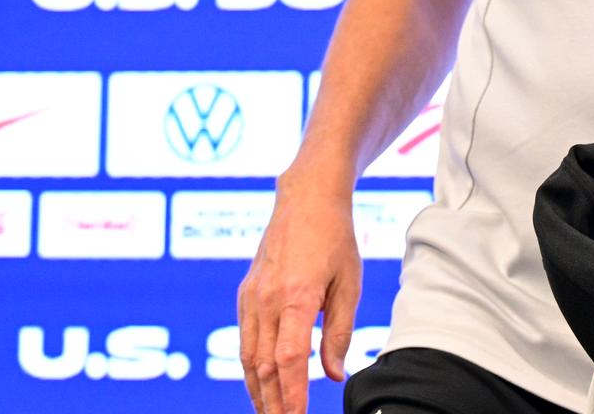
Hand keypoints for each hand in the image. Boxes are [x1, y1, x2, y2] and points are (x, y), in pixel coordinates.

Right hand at [237, 176, 361, 413]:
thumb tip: (333, 375)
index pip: (288, 359)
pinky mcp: (245, 295)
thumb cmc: (334, 239)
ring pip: (248, 357)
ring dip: (257, 391)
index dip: (292, 394)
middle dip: (272, 403)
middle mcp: (267, 300)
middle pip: (263, 365)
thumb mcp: (348, 283)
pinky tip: (260, 385)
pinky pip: (245, 340)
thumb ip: (339, 332)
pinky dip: (250, 368)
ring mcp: (251, 297)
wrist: (305, 200)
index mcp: (296, 297)